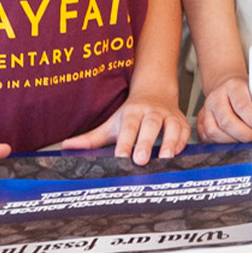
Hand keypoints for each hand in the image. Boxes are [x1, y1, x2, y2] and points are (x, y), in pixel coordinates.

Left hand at [63, 93, 189, 165]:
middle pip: (150, 126)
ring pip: (171, 127)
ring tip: (165, 158)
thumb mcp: (111, 124)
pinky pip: (185, 132)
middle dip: (146, 143)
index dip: (125, 141)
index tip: (121, 156)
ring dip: (170, 142)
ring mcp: (168, 116)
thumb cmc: (131, 114)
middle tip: (141, 160)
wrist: (156, 92)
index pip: (128, 127)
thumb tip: (66, 147)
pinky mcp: (182, 122)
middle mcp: (151, 113)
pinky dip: (183, 142)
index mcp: (132, 112)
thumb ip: (91, 138)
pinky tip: (178, 154)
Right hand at [193, 73, 251, 142]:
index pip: (242, 105)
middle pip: (227, 121)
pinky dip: (220, 144)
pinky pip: (207, 137)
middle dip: (244, 135)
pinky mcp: (200, 120)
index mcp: (233, 86)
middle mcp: (216, 97)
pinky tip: (232, 142)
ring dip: (232, 142)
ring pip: (214, 131)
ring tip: (245, 142)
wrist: (225, 85)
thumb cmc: (242, 90)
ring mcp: (206, 109)